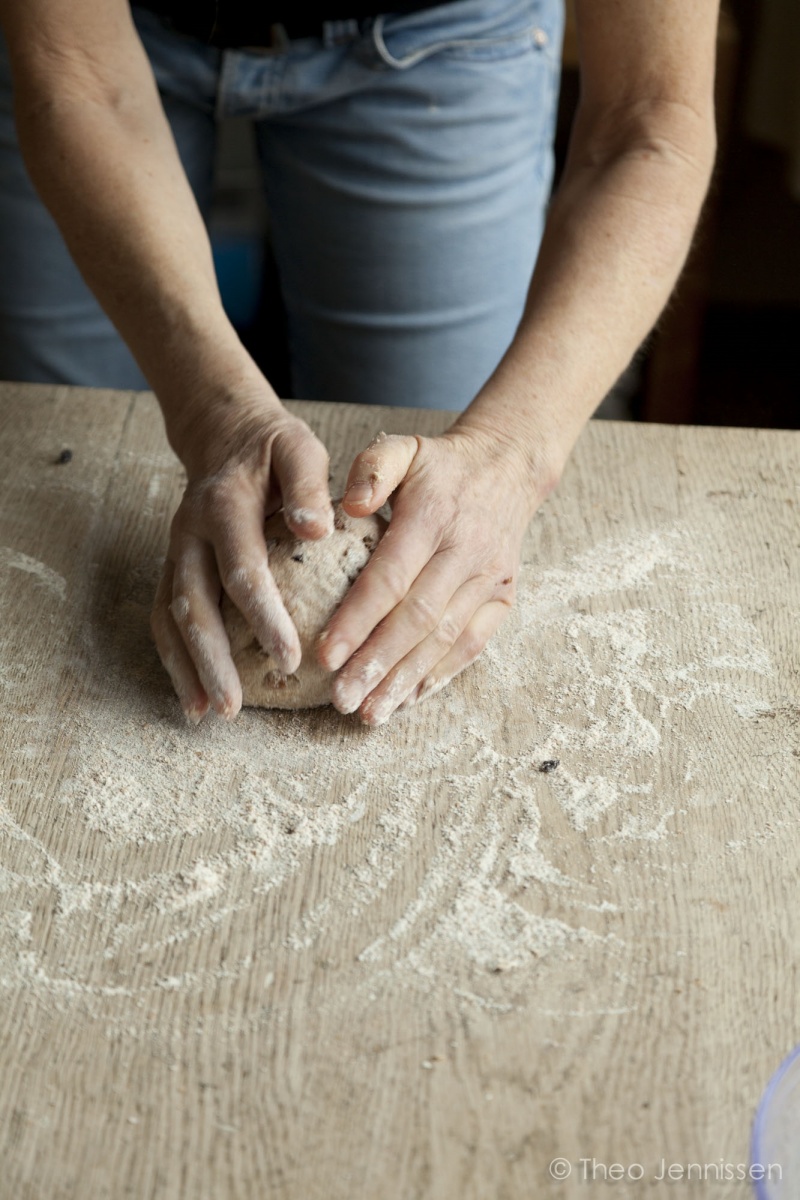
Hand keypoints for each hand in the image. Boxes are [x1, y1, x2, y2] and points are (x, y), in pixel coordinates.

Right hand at [151, 397, 332, 721]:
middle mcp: (190, 532)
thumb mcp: (298, 448)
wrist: (224, 433)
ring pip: (171, 617)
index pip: (242, 568)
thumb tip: (318, 529)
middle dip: (212, 659)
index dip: (263, 616)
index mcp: (224, 505)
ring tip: (206, 713)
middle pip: (194, 603)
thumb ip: (308, 484)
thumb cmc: (273, 449)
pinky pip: (166, 618)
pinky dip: (175, 659)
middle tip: (235, 707)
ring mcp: (175, 552)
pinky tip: (194, 698)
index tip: (289, 657)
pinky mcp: (172, 567)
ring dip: (186, 667)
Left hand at [317, 426, 546, 725]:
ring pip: (444, 639)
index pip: (390, 577)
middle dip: (377, 664)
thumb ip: (371, 469)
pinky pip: (472, 645)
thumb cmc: (439, 466)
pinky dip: (440, 676)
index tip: (324, 655)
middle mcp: (465, 552)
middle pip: (417, 619)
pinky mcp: (503, 598)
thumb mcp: (403, 448)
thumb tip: (345, 507)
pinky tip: (407, 700)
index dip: (357, 619)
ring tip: (370, 713)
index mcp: (433, 516)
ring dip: (405, 680)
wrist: (508, 467)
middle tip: (341, 699)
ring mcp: (488, 579)